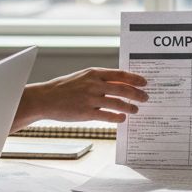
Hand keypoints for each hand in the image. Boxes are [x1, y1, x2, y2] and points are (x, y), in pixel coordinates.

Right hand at [14, 68, 147, 129]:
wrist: (45, 98)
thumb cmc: (64, 87)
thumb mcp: (82, 77)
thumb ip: (100, 79)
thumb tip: (120, 83)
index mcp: (93, 73)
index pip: (120, 74)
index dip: (134, 78)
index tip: (144, 82)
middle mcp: (93, 84)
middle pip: (122, 89)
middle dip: (137, 94)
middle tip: (145, 98)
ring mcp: (90, 99)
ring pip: (117, 103)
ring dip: (129, 107)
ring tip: (135, 110)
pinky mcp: (86, 113)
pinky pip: (107, 116)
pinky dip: (117, 117)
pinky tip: (122, 118)